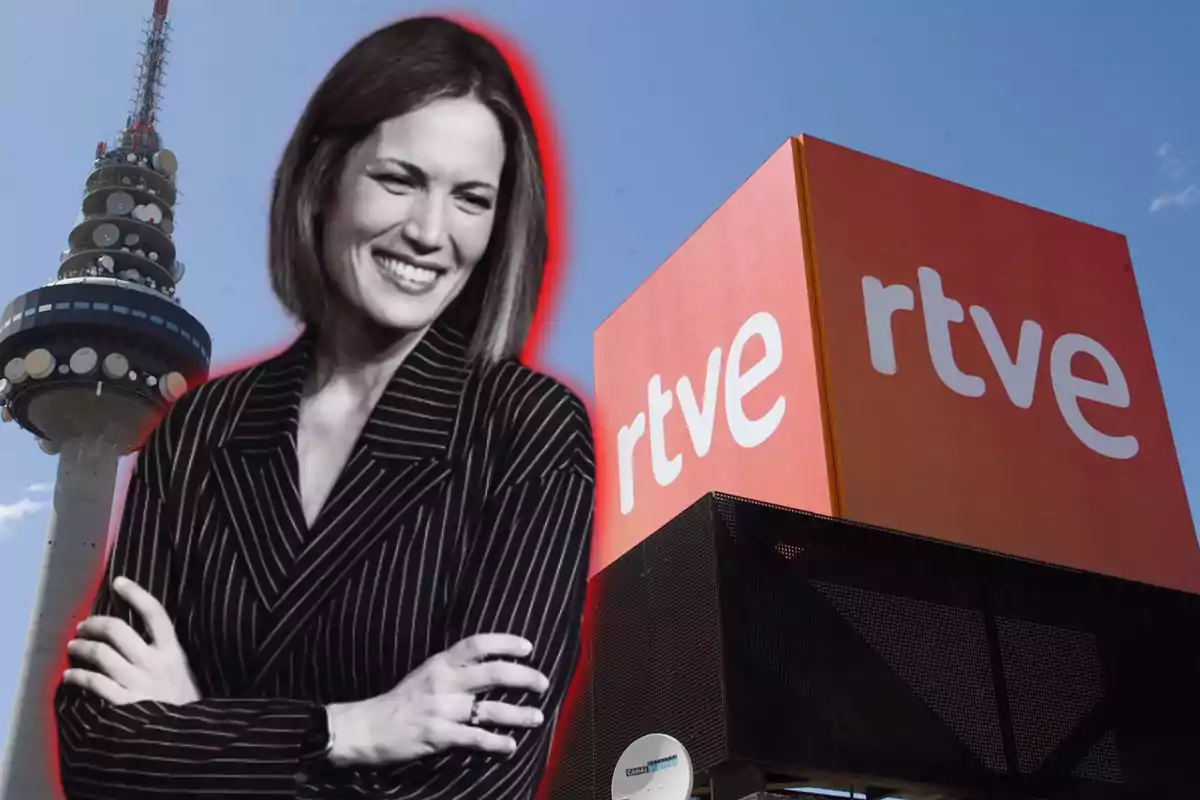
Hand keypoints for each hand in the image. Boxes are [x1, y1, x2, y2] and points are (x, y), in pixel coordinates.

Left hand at [62, 576, 200, 705]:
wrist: (186, 736)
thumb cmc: (182, 700)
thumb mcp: (181, 670)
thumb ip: (162, 652)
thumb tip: (132, 631)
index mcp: (173, 651)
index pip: (155, 613)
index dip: (136, 594)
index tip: (118, 582)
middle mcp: (155, 663)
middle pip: (118, 631)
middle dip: (94, 625)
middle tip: (83, 626)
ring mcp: (139, 683)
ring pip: (101, 655)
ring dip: (81, 648)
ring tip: (73, 646)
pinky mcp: (125, 704)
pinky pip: (94, 684)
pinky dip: (77, 677)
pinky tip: (70, 675)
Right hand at [326, 633, 549, 765]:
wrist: (365, 727)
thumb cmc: (399, 701)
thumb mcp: (425, 674)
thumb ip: (453, 670)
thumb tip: (487, 667)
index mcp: (440, 663)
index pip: (478, 644)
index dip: (506, 642)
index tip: (528, 647)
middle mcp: (444, 682)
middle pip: (495, 672)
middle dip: (525, 677)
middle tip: (542, 683)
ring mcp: (443, 709)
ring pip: (492, 709)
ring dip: (519, 714)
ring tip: (537, 717)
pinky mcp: (438, 735)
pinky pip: (476, 738)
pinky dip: (497, 743)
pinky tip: (510, 746)